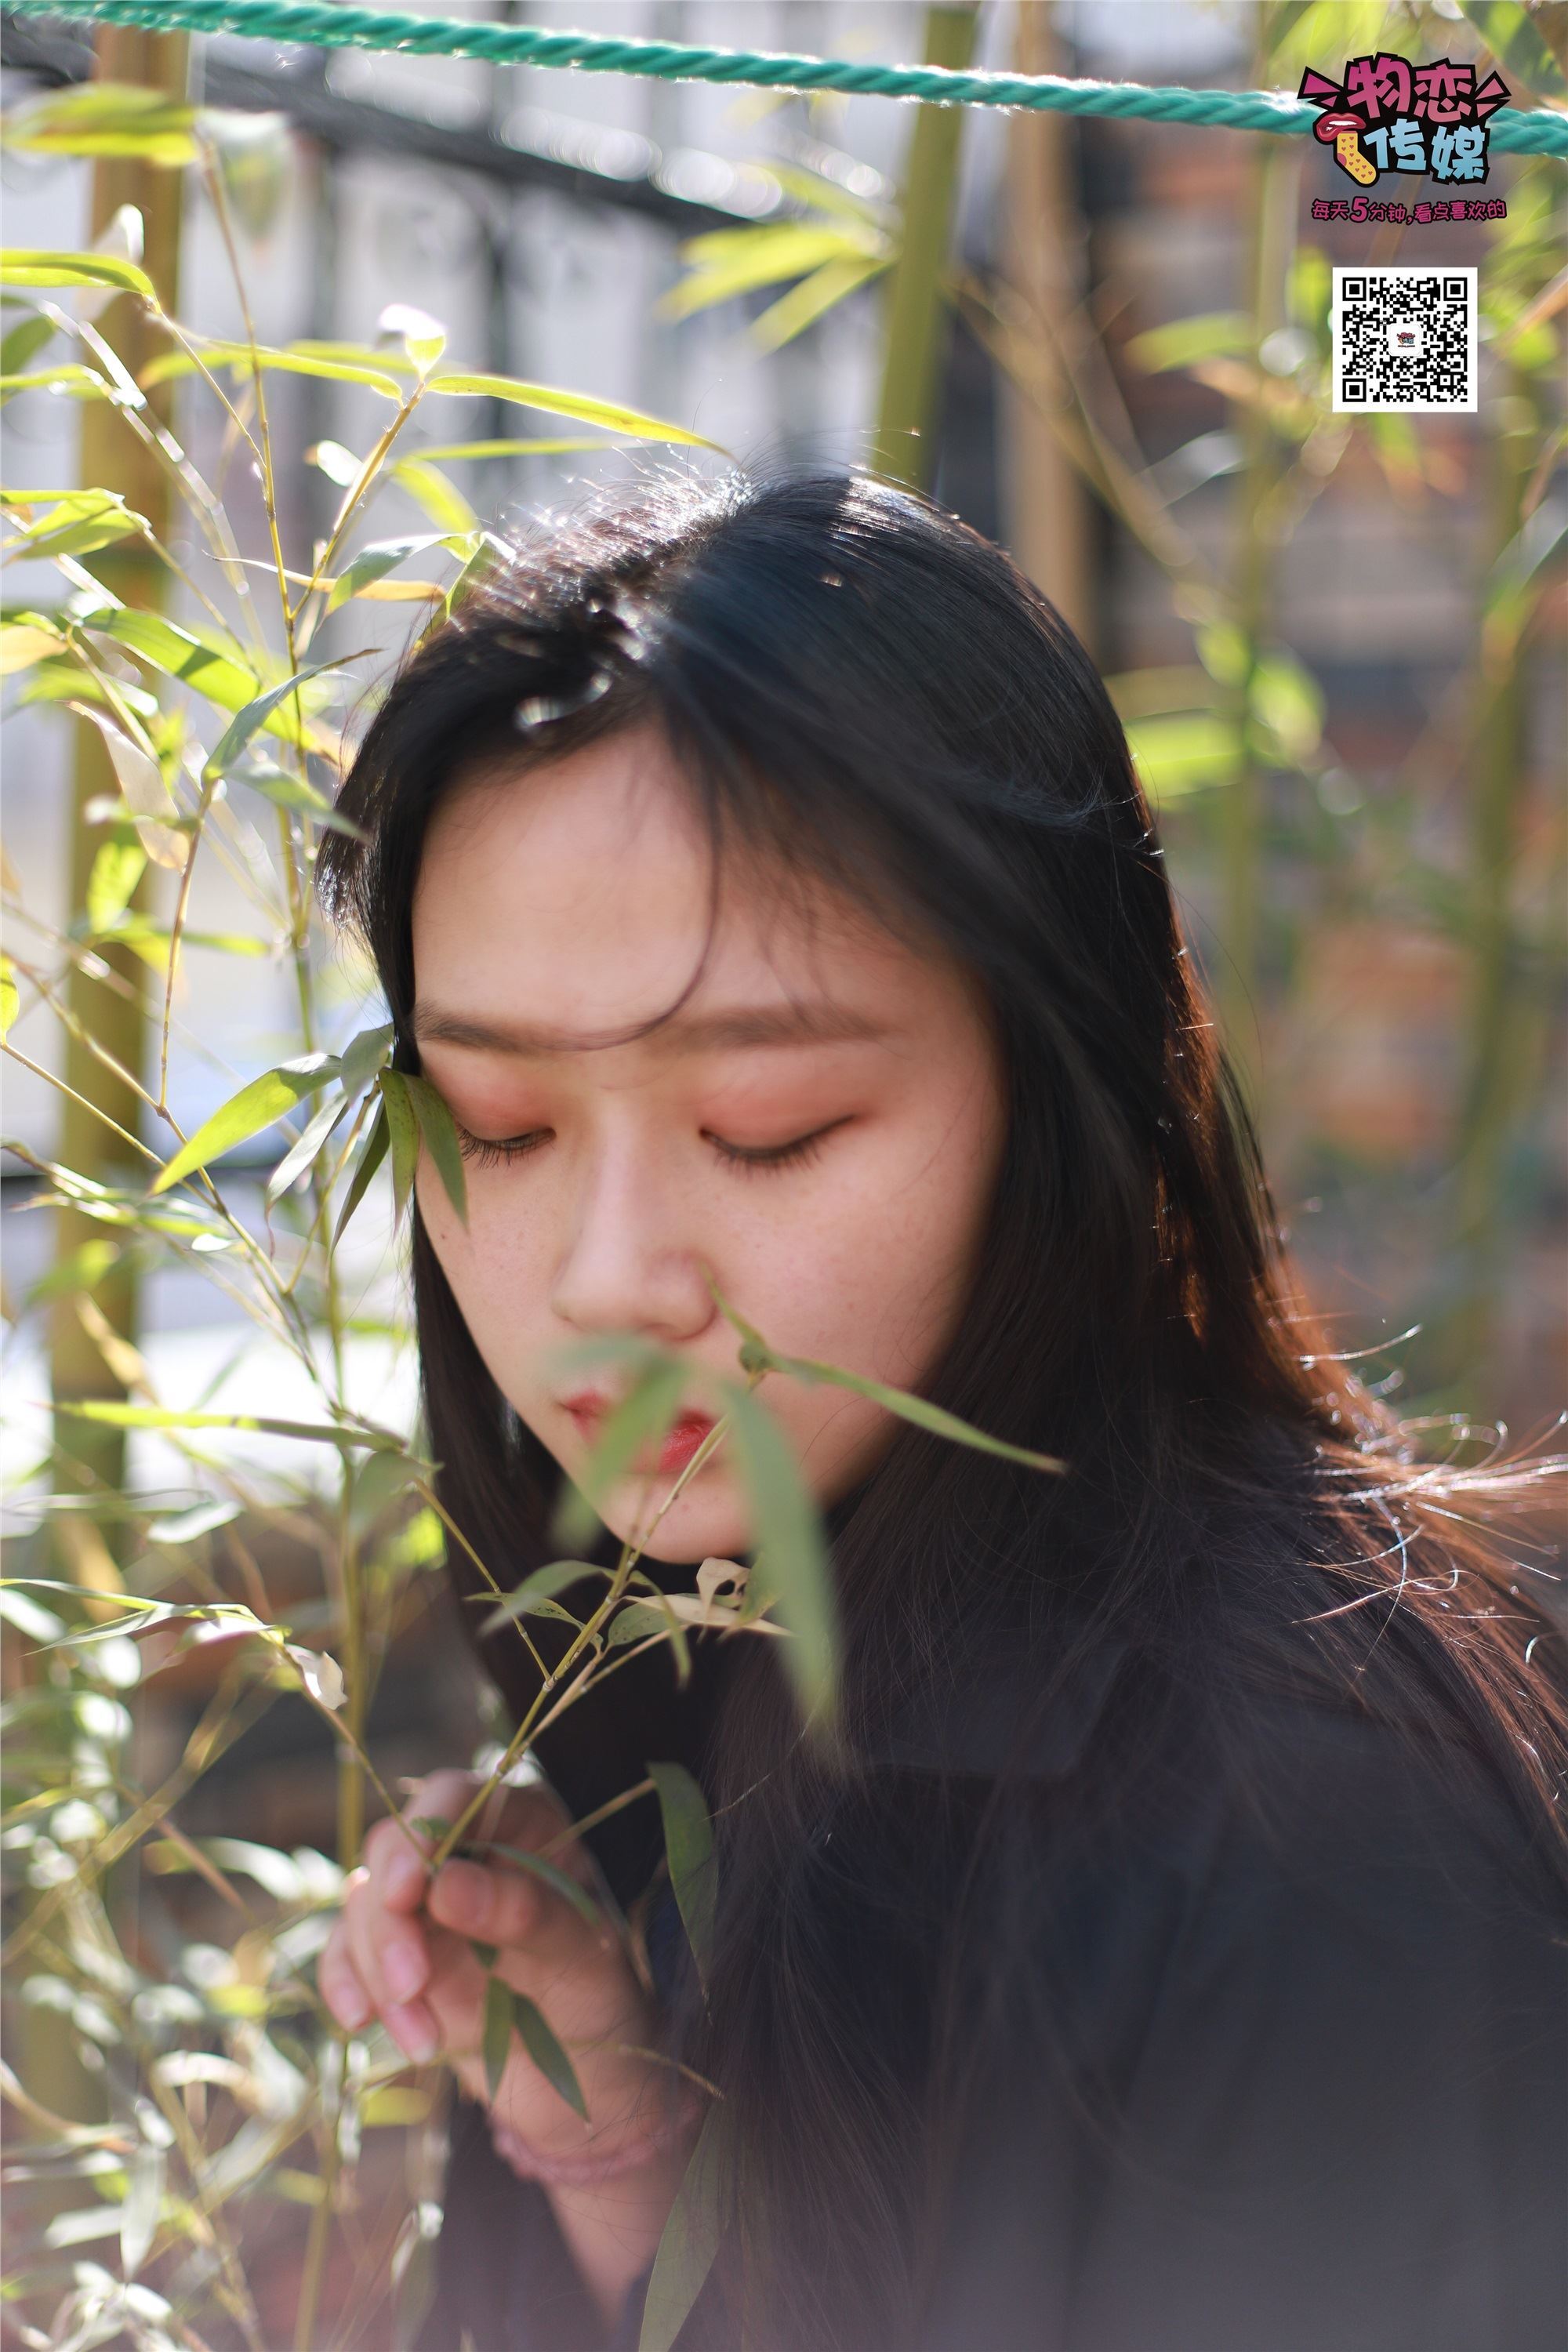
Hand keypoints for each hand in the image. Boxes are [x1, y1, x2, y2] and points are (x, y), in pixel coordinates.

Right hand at [319, 1769, 678, 2165]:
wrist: (585, 2077)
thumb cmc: (599, 1995)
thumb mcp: (582, 1953)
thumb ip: (523, 1912)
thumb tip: (444, 1884)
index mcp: (521, 1824)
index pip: (456, 1796)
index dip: (422, 1832)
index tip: (407, 1891)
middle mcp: (465, 1851)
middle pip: (393, 1851)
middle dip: (389, 1920)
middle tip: (410, 1986)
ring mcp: (424, 1903)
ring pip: (364, 1903)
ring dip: (376, 1970)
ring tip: (425, 2038)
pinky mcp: (395, 1954)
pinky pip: (346, 1951)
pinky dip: (346, 1984)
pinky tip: (360, 2022)